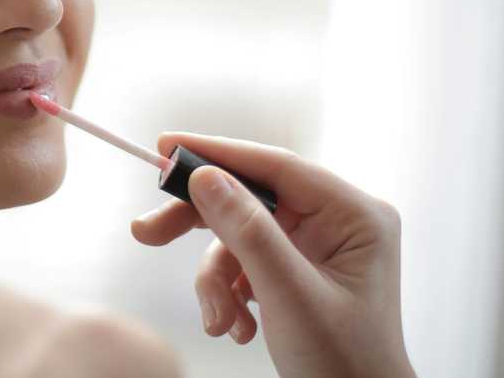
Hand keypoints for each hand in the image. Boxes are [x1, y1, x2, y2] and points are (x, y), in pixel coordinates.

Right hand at [131, 132, 415, 377]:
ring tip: (219, 321)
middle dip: (201, 225)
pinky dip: (229, 293)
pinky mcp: (298, 267)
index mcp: (355, 214)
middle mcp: (337, 220)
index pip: (275, 165)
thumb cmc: (343, 363)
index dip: (217, 153)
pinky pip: (245, 261)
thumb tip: (204, 176)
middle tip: (148, 232)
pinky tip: (237, 327)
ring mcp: (318, 244)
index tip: (164, 147)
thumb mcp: (289, 296)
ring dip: (217, 280)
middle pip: (249, 197)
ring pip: (239, 235)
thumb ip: (247, 232)